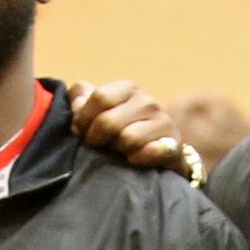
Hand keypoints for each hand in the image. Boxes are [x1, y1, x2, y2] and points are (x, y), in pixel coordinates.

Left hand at [67, 77, 194, 179]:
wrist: (155, 153)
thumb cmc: (118, 131)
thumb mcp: (97, 111)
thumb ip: (81, 99)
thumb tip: (77, 103)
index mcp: (128, 89)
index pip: (100, 98)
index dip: (83, 120)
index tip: (80, 132)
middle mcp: (148, 102)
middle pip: (108, 122)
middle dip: (96, 140)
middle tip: (98, 147)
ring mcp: (163, 123)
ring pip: (127, 139)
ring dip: (116, 152)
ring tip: (117, 153)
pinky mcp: (173, 147)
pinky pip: (152, 152)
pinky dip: (139, 159)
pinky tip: (134, 161)